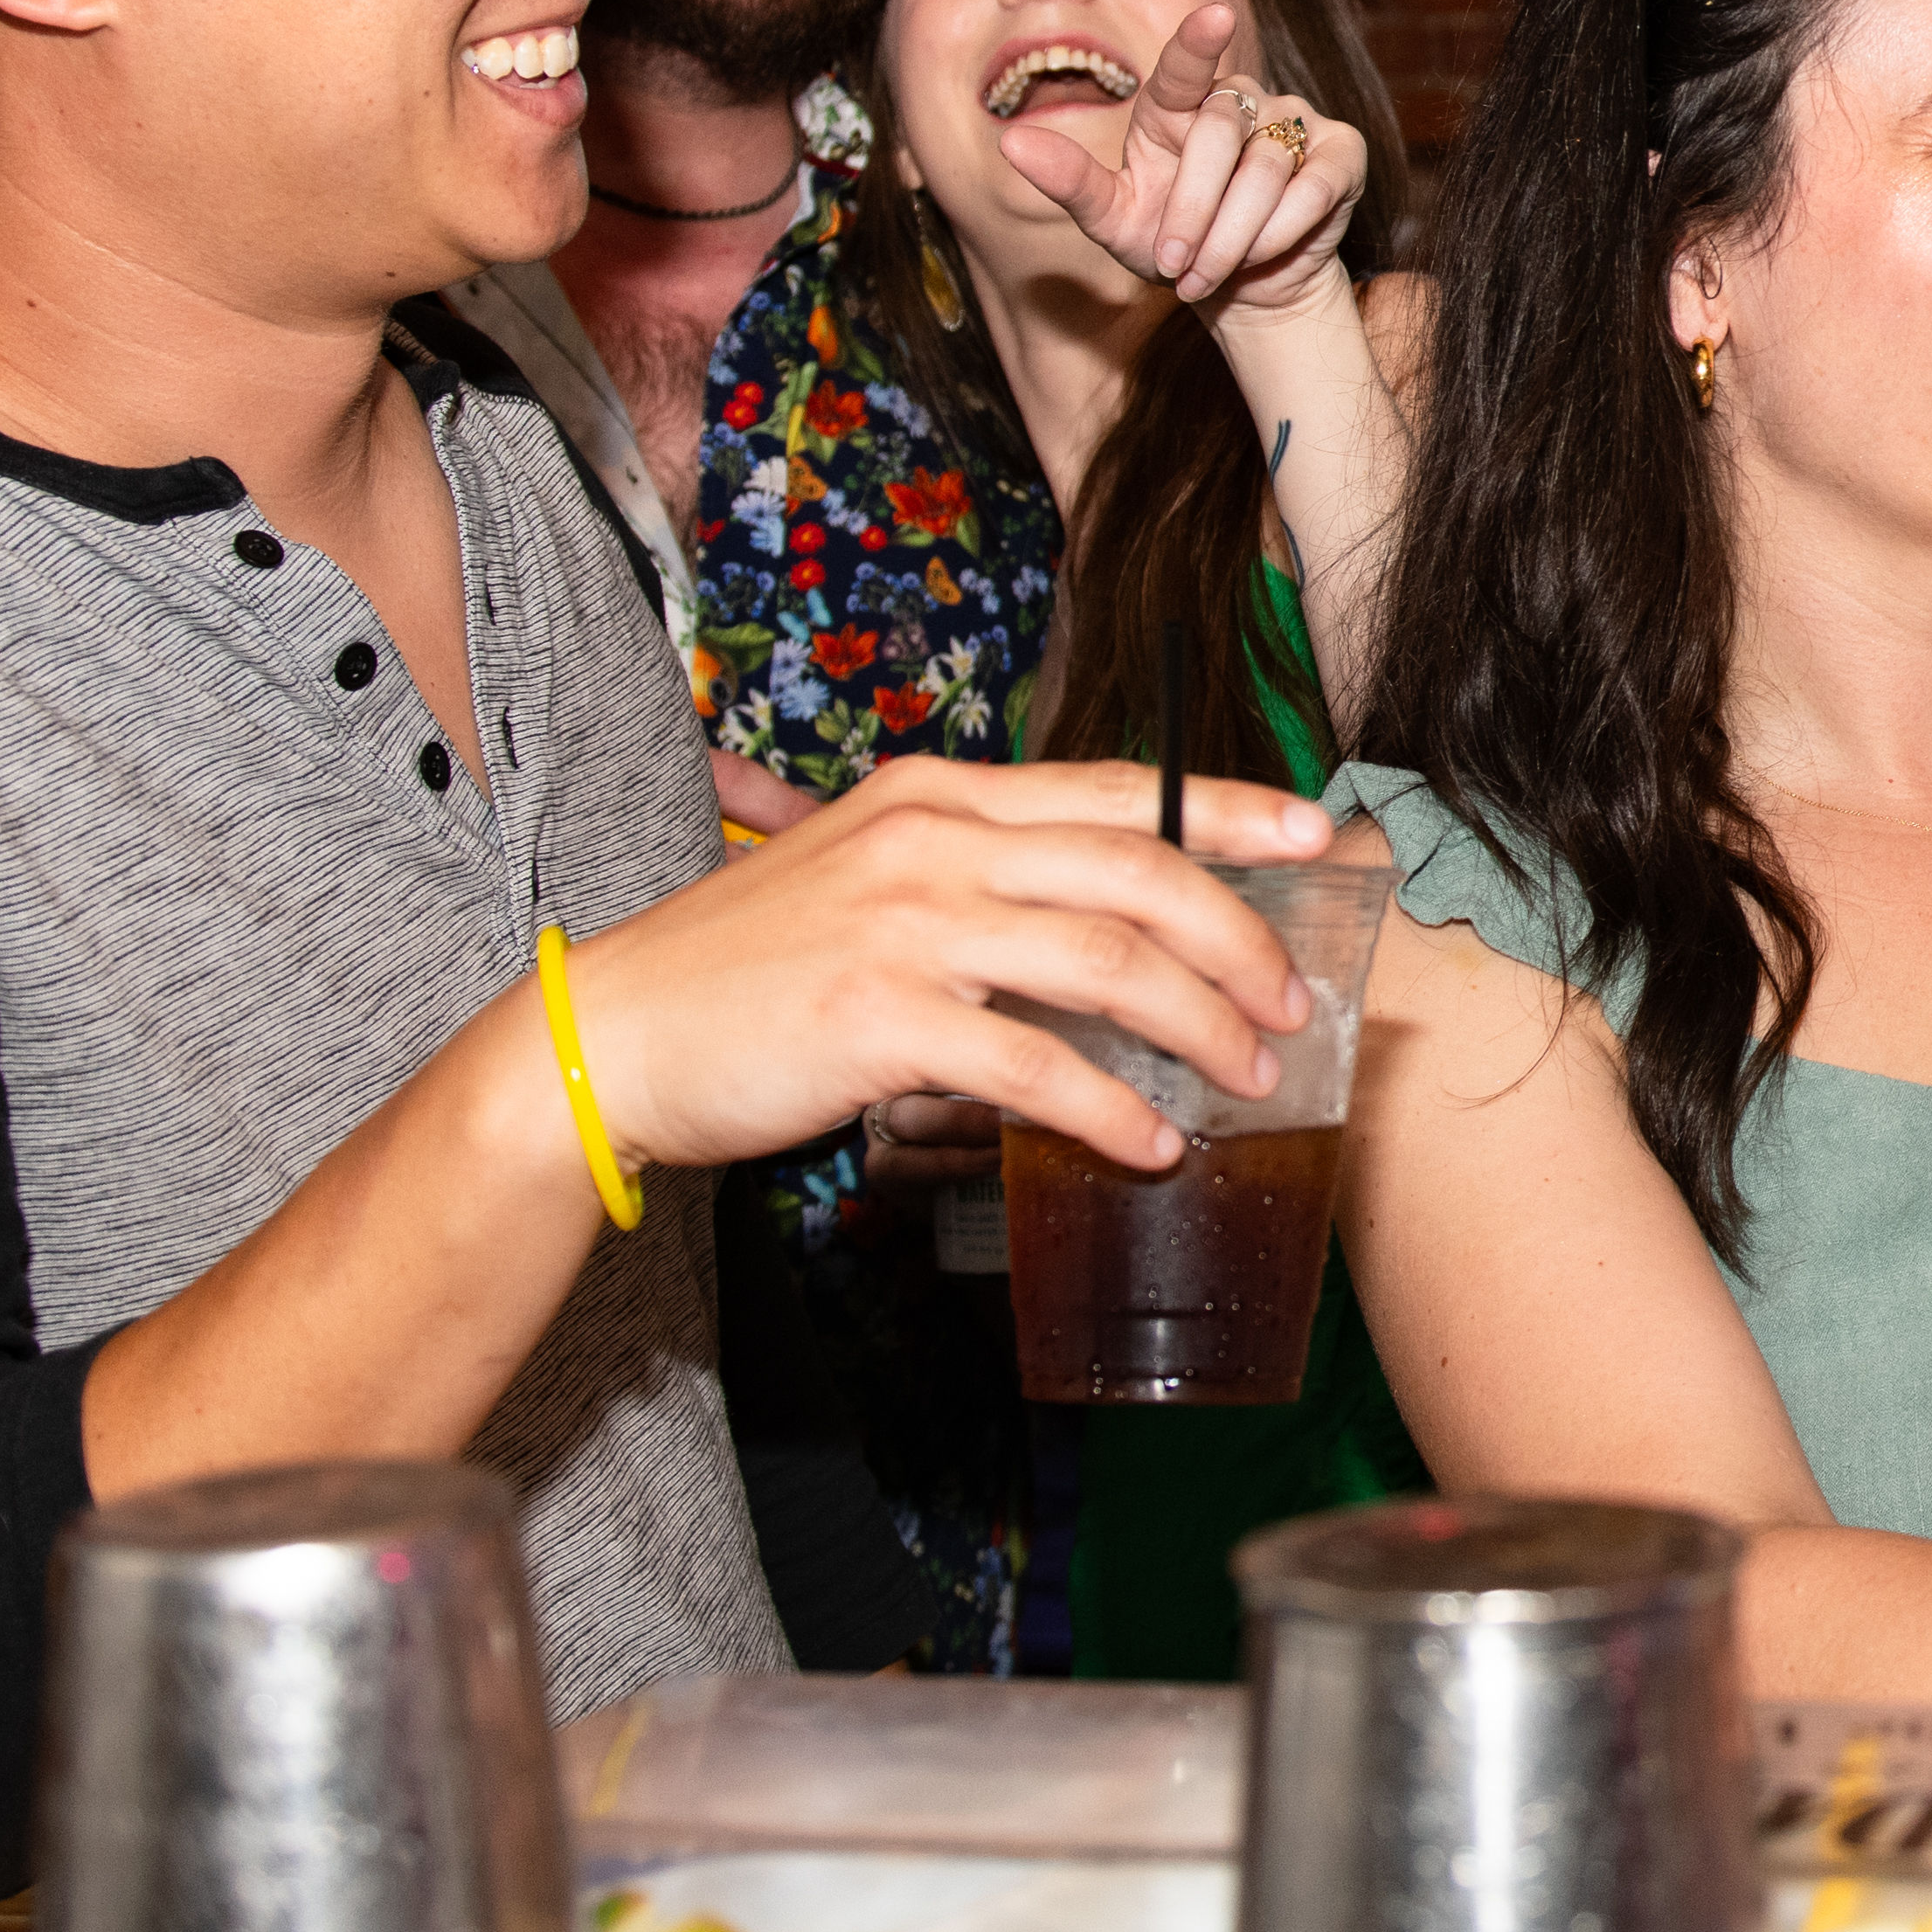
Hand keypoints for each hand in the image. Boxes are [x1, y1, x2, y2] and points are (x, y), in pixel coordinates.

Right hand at [550, 755, 1342, 1184]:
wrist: (614, 1035)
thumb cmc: (749, 970)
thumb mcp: (869, 879)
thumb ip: (977, 877)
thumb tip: (1103, 923)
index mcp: (938, 796)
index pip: (1119, 789)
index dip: (1231, 811)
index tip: (1316, 833)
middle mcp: (932, 841)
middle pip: (1139, 871)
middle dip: (1239, 938)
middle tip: (1292, 1004)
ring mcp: (907, 926)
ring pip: (1107, 964)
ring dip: (1198, 1027)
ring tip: (1248, 1078)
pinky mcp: (882, 1018)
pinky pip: (1035, 1064)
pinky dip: (1109, 1108)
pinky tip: (1148, 1143)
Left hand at [1001, 0, 1365, 318]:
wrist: (1245, 287)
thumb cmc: (1174, 245)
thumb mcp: (1115, 222)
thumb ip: (1069, 181)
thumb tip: (1009, 143)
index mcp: (1178, 104)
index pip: (1185, 64)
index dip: (1198, 41)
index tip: (1214, 16)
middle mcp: (1241, 98)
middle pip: (1220, 132)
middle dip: (1195, 210)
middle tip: (1175, 266)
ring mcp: (1296, 119)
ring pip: (1266, 169)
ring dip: (1233, 235)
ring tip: (1207, 273)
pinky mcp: (1340, 152)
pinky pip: (1312, 187)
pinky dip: (1281, 232)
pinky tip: (1263, 256)